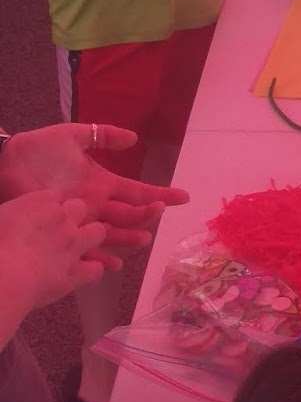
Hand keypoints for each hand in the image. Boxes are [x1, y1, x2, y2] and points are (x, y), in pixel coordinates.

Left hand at [0, 123, 188, 268]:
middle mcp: (96, 205)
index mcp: (101, 184)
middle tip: (159, 212)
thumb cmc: (38, 150)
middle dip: (146, 214)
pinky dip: (98, 259)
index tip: (182, 197)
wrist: (5, 164)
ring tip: (143, 240)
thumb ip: (102, 136)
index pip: (137, 191)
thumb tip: (134, 138)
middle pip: (128, 215)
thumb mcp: (73, 135)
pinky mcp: (62, 231)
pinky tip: (112, 265)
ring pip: (111, 234)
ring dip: (128, 238)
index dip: (160, 194)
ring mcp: (80, 220)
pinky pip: (83, 249)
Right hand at [0, 192, 106, 310]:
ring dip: (91, 237)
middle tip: (62, 228)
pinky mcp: (76, 273)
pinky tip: (81, 274)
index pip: (55, 195)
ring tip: (80, 246)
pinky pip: (96, 269)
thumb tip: (14, 219)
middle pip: (80, 207)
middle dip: (75, 215)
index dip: (51, 205)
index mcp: (39, 202)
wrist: (5, 276)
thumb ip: (12, 214)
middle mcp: (62, 220)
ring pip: (97, 232)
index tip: (43, 214)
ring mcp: (73, 246)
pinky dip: (90, 271)